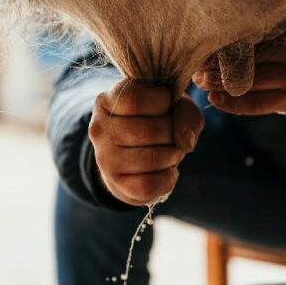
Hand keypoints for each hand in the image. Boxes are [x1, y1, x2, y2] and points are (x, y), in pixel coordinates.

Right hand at [88, 79, 203, 205]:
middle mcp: (98, 129)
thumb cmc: (158, 119)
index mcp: (106, 101)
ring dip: (173, 156)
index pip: (135, 99)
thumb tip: (185, 143)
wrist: (138, 153)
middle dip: (173, 133)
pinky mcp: (115, 184)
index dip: (162, 101)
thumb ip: (186, 114)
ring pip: (152, 159)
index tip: (165, 106)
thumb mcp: (175, 105)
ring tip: (171, 151)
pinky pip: (149, 185)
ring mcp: (104, 159)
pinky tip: (168, 170)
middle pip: (149, 131)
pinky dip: (168, 178)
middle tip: (173, 134)